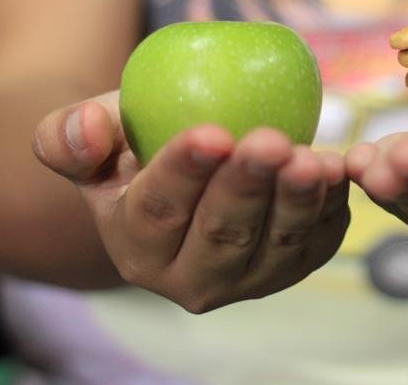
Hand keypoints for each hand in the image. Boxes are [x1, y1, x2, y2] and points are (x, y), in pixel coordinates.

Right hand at [32, 91, 349, 312]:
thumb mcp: (95, 138)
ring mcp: (248, 279)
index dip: (183, 173)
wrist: (192, 174)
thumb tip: (85, 128)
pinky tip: (338, 169)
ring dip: (298, 202)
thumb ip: (69, 135)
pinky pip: (317, 241)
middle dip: (248, 188)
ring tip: (313, 159)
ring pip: (276, 245)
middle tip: (270, 141)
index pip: (158, 213)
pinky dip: (330, 207)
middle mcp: (192, 279)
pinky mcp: (293, 266)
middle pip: (222, 236)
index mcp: (137, 249)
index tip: (210, 133)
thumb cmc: (136, 148)